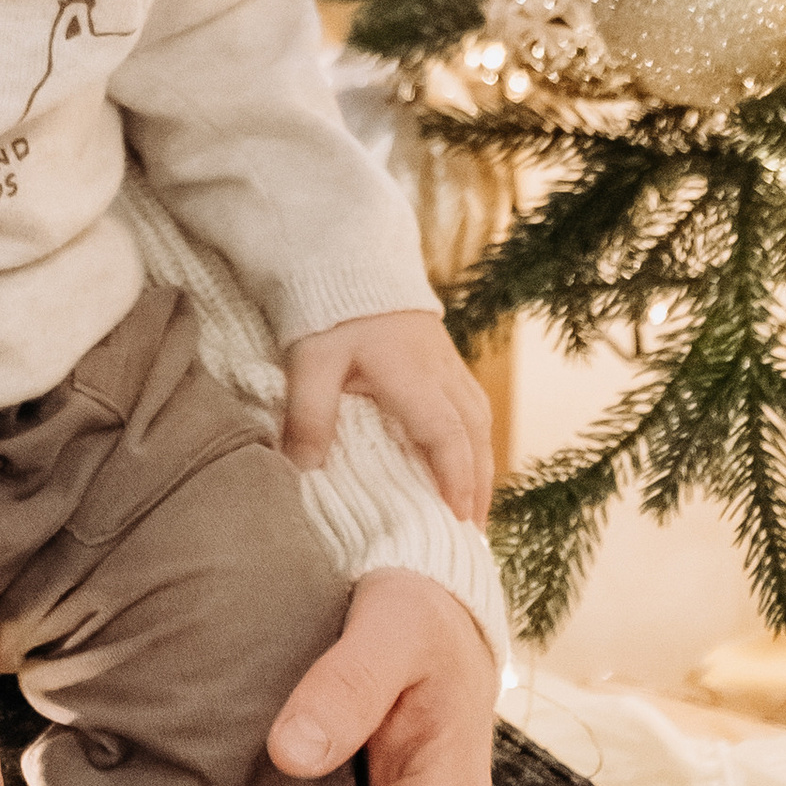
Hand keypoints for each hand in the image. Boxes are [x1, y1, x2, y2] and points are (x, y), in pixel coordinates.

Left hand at [281, 310, 492, 522]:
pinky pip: (474, 407)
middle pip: (475, 436)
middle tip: (473, 534)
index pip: (447, 435)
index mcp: (414, 376)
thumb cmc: (330, 308)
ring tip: (473, 508)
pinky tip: (467, 460)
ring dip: (482, 465)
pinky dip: (476, 441)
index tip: (459, 519)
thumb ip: (308, 415)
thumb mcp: (310, 360)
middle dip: (478, 486)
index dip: (456, 479)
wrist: (347, 252)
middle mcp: (442, 372)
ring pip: (480, 422)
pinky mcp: (446, 357)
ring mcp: (449, 363)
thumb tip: (303, 472)